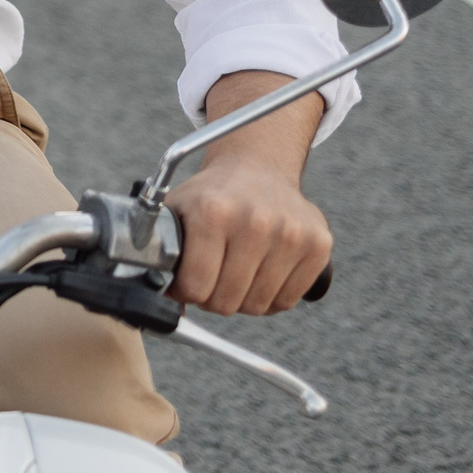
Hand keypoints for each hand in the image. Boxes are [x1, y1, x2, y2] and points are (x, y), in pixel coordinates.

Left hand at [163, 71, 332, 314]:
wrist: (257, 167)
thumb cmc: (210, 195)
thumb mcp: (174, 211)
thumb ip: (157, 253)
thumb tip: (153, 303)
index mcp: (213, 211)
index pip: (197, 287)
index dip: (186, 292)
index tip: (186, 282)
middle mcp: (256, 221)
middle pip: (228, 302)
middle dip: (213, 298)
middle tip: (210, 280)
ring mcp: (291, 233)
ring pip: (259, 306)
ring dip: (242, 298)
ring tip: (234, 271)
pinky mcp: (318, 244)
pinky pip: (288, 301)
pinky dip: (271, 296)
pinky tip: (260, 271)